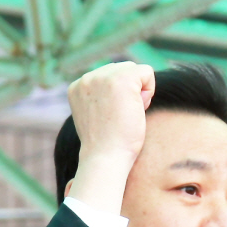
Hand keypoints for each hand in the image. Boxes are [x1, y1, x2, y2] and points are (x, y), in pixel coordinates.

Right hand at [65, 61, 154, 211]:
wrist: (106, 157)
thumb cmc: (107, 145)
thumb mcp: (97, 115)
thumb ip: (103, 98)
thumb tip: (123, 89)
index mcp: (77, 87)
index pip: (108, 77)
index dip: (118, 97)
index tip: (112, 117)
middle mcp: (86, 78)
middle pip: (122, 69)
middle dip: (130, 91)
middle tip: (122, 117)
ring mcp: (102, 76)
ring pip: (134, 70)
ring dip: (139, 91)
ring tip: (128, 113)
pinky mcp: (121, 78)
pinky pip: (147, 72)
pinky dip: (149, 89)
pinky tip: (138, 108)